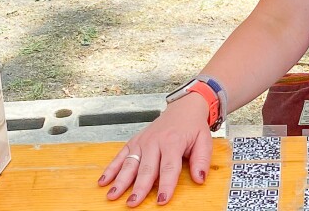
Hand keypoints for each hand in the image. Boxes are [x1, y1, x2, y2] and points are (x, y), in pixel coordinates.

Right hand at [99, 93, 213, 206]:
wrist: (183, 108)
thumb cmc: (193, 126)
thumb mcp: (205, 140)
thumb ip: (202, 160)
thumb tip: (199, 179)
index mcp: (173, 142)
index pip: (169, 168)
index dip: (166, 185)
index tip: (162, 201)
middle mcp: (155, 141)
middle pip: (146, 169)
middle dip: (139, 188)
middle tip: (132, 203)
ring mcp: (142, 141)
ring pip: (130, 164)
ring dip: (121, 181)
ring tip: (113, 196)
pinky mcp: (134, 141)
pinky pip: (121, 156)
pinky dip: (111, 168)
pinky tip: (104, 181)